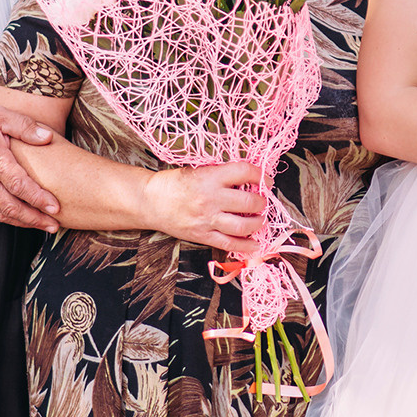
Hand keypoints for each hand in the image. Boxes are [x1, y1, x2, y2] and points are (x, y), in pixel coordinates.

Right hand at [0, 97, 60, 231]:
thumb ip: (25, 126)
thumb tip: (48, 137)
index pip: (20, 186)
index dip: (39, 200)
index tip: (56, 209)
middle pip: (11, 207)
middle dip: (34, 220)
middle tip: (53, 226)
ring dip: (21, 222)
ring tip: (40, 225)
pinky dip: (4, 217)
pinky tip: (17, 218)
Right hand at [144, 161, 266, 257]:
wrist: (150, 201)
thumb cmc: (174, 183)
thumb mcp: (199, 170)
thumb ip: (222, 174)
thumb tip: (249, 178)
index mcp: (210, 177)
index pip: (245, 172)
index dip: (261, 175)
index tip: (266, 179)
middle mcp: (211, 199)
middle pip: (249, 202)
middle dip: (262, 202)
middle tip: (262, 202)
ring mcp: (207, 219)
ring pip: (243, 226)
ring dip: (258, 223)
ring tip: (261, 220)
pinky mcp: (202, 236)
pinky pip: (229, 244)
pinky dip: (246, 246)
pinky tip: (256, 244)